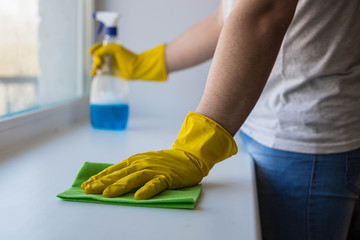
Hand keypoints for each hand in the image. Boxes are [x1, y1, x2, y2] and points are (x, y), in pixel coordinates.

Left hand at [81, 112, 237, 199]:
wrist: (188, 157)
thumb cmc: (165, 162)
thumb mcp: (145, 162)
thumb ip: (131, 170)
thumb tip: (111, 180)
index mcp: (136, 160)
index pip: (114, 169)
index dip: (100, 177)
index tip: (87, 185)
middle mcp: (142, 163)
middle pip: (120, 173)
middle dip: (103, 182)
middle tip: (89, 190)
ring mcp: (154, 170)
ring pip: (134, 178)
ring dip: (120, 186)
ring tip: (108, 194)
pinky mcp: (167, 176)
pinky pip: (156, 184)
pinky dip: (147, 190)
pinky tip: (139, 197)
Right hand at [89, 43, 167, 80]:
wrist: (136, 69)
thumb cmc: (127, 57)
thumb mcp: (115, 49)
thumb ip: (104, 49)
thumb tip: (94, 54)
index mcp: (111, 49)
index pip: (99, 47)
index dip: (94, 49)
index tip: (90, 52)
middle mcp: (110, 57)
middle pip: (98, 57)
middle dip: (96, 59)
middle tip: (99, 62)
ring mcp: (110, 65)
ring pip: (98, 65)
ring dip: (94, 66)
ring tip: (96, 69)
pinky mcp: (110, 73)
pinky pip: (100, 73)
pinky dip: (95, 72)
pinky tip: (93, 73)